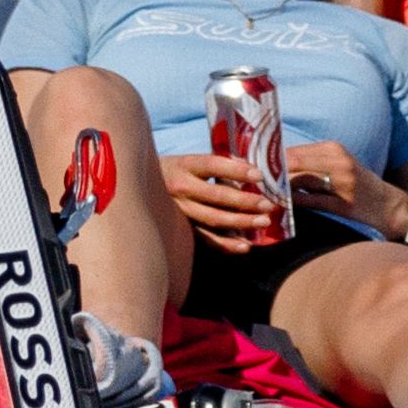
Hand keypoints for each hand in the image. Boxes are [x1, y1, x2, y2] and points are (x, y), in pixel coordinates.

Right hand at [153, 139, 281, 250]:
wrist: (139, 186)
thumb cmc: (176, 171)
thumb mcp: (191, 161)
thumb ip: (219, 164)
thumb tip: (252, 170)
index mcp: (184, 165)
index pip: (213, 165)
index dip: (236, 171)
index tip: (259, 176)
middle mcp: (180, 187)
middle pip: (216, 196)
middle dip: (245, 201)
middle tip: (268, 205)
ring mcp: (179, 209)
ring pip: (213, 218)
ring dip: (241, 222)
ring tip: (264, 222)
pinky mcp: (181, 227)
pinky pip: (205, 238)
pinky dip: (226, 244)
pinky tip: (245, 246)